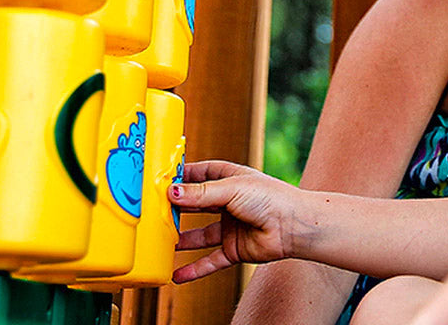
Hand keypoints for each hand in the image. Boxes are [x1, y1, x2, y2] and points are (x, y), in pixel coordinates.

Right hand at [170, 160, 304, 282]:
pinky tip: (176, 274)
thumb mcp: (232, 189)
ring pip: (199, 235)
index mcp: (231, 180)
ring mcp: (231, 227)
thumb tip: (171, 192)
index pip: (201, 174)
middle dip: (176, 209)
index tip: (160, 179)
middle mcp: (230, 203)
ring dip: (181, 240)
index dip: (183, 176)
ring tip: (160, 243)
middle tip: (153, 212)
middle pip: (196, 205)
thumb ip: (200, 194)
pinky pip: (210, 260)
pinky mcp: (234, 249)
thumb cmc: (270, 198)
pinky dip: (194, 269)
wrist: (294, 226)